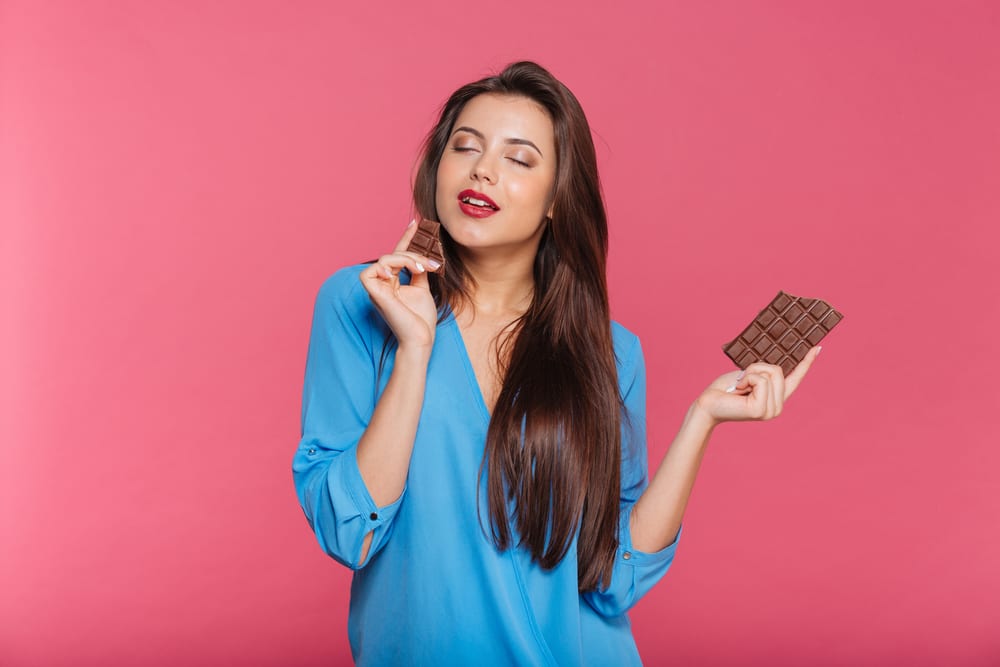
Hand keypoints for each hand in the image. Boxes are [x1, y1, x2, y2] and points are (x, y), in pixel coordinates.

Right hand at [360, 219, 441, 349]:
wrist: (421, 338)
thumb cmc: (421, 319)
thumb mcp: (422, 289)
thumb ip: (418, 271)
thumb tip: (422, 256)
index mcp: (392, 282)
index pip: (397, 254)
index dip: (406, 238)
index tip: (417, 223)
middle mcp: (382, 283)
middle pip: (394, 254)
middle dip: (414, 253)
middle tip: (432, 264)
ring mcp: (377, 289)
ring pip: (385, 258)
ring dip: (406, 259)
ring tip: (422, 270)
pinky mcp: (374, 294)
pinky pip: (372, 271)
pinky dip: (388, 267)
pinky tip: (402, 273)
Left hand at [693, 346, 821, 426]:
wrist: (707, 404)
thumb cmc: (725, 389)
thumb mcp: (748, 375)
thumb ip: (764, 372)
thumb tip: (775, 363)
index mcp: (776, 397)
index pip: (795, 378)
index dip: (806, 362)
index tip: (817, 347)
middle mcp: (778, 406)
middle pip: (778, 370)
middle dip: (757, 368)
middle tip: (741, 380)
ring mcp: (772, 411)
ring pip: (771, 374)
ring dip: (750, 373)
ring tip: (739, 386)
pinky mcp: (762, 410)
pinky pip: (760, 380)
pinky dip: (747, 379)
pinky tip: (738, 390)